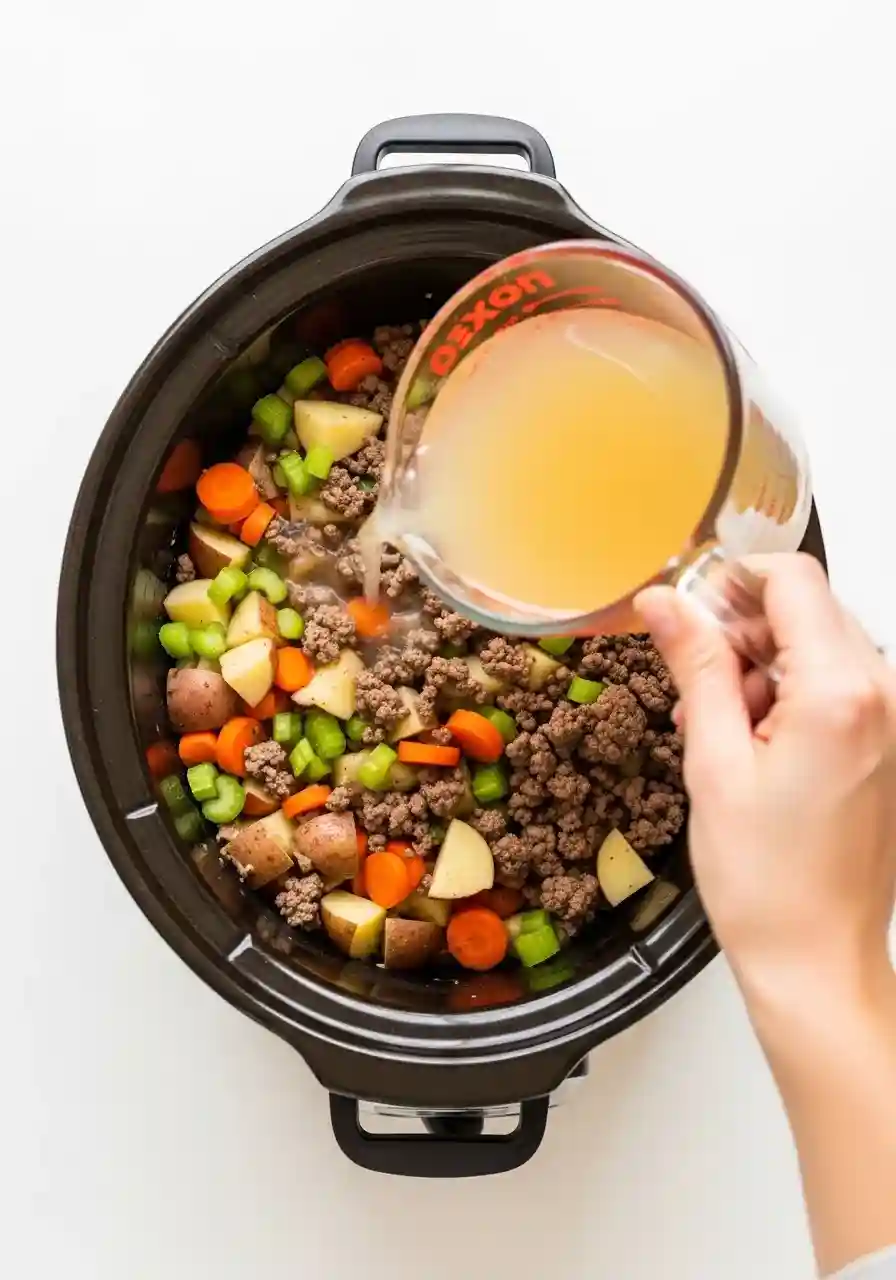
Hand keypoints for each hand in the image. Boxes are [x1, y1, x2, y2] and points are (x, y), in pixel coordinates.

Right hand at [636, 554, 895, 1000]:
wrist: (816, 960)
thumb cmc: (767, 882)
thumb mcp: (713, 762)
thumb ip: (697, 668)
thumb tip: (665, 602)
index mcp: (841, 693)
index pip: (793, 581)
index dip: (732, 580)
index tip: (688, 604)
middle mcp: (885, 696)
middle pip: (809, 610)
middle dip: (745, 629)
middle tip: (693, 676)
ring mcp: (894, 722)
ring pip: (821, 647)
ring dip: (764, 666)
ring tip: (719, 726)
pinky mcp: (889, 746)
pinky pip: (838, 688)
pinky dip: (791, 696)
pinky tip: (752, 742)